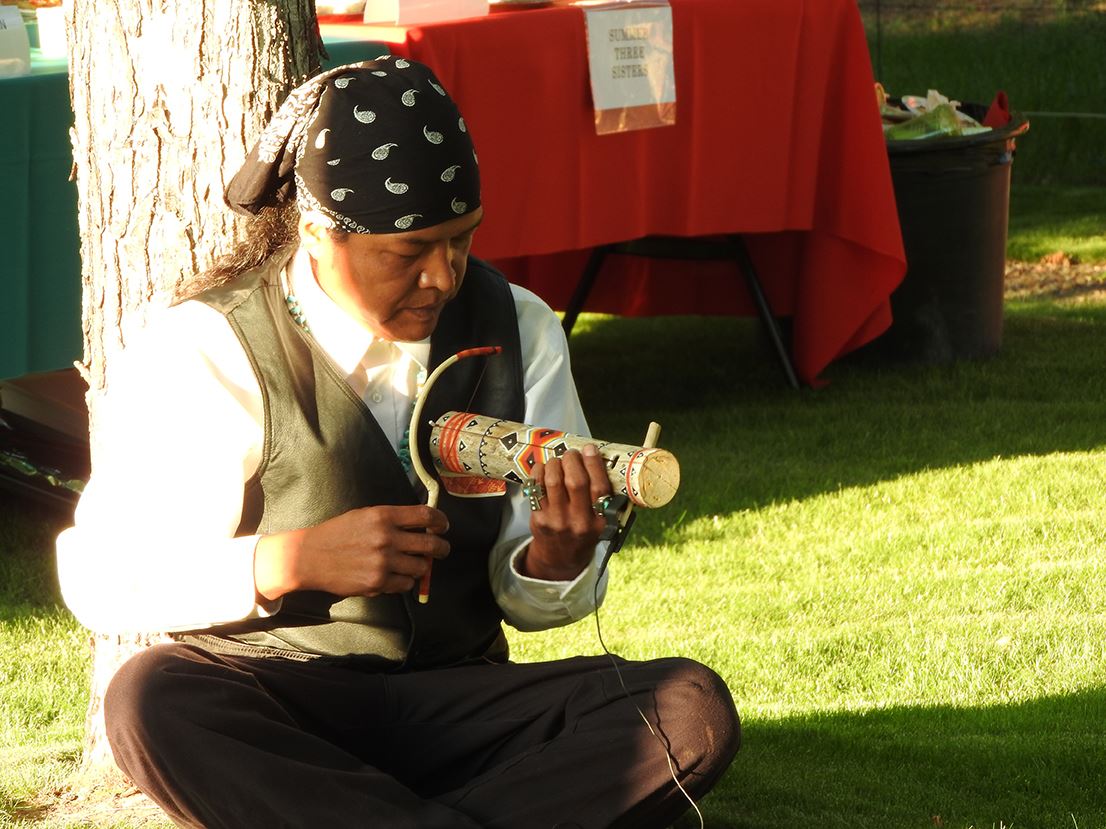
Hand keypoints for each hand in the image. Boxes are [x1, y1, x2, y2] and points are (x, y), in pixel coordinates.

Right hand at [254, 505, 449, 600]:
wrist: (310, 557)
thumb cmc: (339, 533)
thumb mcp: (365, 516)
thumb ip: (394, 520)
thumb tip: (424, 525)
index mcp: (383, 516)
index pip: (426, 516)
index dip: (440, 521)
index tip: (443, 527)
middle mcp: (386, 538)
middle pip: (431, 544)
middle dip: (442, 548)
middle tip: (442, 550)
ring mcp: (382, 562)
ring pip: (421, 567)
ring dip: (422, 567)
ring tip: (415, 564)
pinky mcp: (377, 583)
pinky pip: (405, 585)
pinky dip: (405, 581)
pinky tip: (396, 576)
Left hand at [519, 444, 611, 581]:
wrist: (560, 558)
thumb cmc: (583, 532)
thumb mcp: (599, 521)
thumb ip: (600, 496)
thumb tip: (594, 457)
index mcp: (599, 520)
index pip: (599, 487)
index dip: (594, 464)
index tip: (590, 449)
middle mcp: (578, 521)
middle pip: (575, 482)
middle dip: (572, 460)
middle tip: (571, 454)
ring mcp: (556, 521)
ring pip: (553, 482)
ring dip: (554, 464)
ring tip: (557, 461)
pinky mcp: (538, 519)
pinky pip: (535, 489)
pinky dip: (538, 473)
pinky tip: (542, 469)